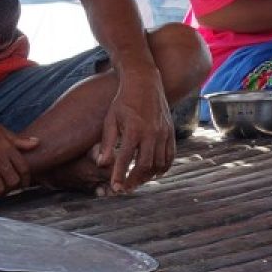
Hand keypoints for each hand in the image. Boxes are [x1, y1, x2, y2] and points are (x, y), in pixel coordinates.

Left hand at [92, 67, 173, 194]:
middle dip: (134, 180)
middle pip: (145, 166)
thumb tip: (101, 164)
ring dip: (148, 176)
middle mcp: (151, 132)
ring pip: (159, 164)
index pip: (126, 159)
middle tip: (124, 189)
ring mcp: (164, 133)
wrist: (144, 82)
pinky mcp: (171, 132)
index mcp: (134, 129)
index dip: (120, 176)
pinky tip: (152, 173)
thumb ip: (107, 143)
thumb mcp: (110, 119)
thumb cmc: (123, 102)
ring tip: (136, 181)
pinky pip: (170, 157)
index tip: (115, 188)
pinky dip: (162, 168)